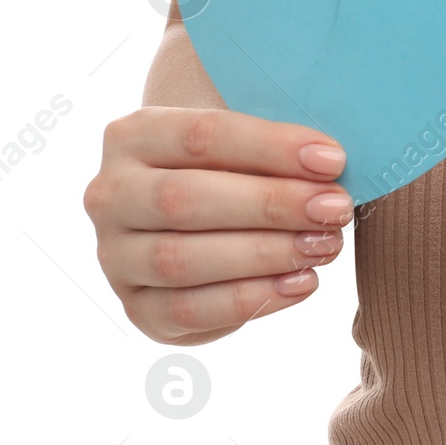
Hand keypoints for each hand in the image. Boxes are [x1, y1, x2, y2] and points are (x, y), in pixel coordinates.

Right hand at [83, 106, 352, 343]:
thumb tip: (331, 159)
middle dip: (271, 204)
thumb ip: (275, 145)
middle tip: (335, 208)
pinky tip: (303, 282)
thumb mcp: (245, 144)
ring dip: (265, 253)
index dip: (271, 147)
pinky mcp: (139, 309)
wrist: (197, 227)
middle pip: (185, 199)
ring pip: (182, 259)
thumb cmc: (236, 173)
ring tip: (325, 246)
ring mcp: (116, 256)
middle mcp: (110, 195)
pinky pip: (190, 309)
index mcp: (132, 136)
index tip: (333, 160)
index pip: (200, 135)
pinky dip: (253, 298)